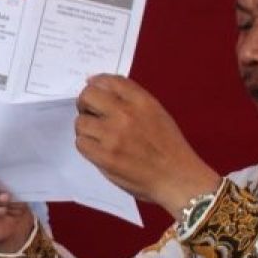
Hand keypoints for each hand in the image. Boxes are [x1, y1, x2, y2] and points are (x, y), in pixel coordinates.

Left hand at [75, 75, 220, 216]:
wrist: (177, 177)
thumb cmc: (168, 147)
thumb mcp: (156, 112)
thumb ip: (130, 99)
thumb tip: (97, 84)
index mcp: (141, 101)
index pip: (108, 80)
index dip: (96, 84)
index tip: (94, 90)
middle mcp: (125, 114)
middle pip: (88, 95)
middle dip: (85, 103)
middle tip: (90, 114)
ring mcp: (113, 135)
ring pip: (80, 122)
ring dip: (86, 128)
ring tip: (98, 137)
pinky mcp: (105, 156)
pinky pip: (81, 143)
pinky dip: (87, 146)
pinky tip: (99, 150)